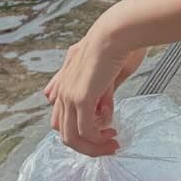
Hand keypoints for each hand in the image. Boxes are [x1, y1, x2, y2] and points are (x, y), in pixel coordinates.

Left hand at [41, 19, 146, 154]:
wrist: (116, 32)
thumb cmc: (118, 46)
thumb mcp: (107, 74)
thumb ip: (103, 94)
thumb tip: (105, 111)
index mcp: (65, 83)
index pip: (62, 119)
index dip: (81, 131)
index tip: (104, 132)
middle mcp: (62, 91)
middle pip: (64, 133)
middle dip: (87, 145)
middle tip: (109, 145)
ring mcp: (69, 96)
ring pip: (73, 137)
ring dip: (93, 147)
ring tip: (113, 145)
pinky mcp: (81, 99)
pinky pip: (86, 131)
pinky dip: (98, 140)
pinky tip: (112, 135)